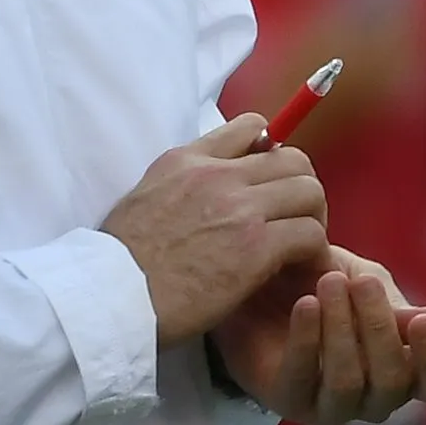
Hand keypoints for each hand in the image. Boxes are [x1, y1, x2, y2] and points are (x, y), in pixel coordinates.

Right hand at [101, 115, 328, 341]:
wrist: (112, 298)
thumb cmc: (119, 262)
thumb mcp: (144, 196)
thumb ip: (182, 183)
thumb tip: (207, 186)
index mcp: (188, 160)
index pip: (252, 127)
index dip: (273, 152)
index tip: (270, 183)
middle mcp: (219, 175)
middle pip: (294, 160)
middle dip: (302, 188)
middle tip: (296, 218)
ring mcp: (241, 209)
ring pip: (310, 192)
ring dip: (313, 218)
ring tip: (302, 245)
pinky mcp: (257, 247)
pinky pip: (310, 235)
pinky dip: (313, 252)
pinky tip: (300, 269)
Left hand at [213, 245, 425, 424]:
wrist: (262, 281)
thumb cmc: (326, 282)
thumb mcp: (365, 279)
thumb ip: (394, 302)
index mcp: (407, 370)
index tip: (423, 321)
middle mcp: (376, 398)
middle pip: (393, 381)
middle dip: (379, 326)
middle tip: (362, 282)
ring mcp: (332, 406)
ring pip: (348, 382)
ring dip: (341, 329)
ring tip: (328, 283)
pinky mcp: (289, 401)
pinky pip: (301, 378)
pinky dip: (306, 338)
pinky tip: (305, 304)